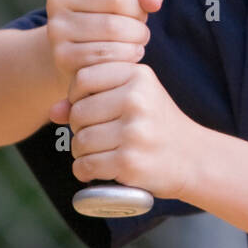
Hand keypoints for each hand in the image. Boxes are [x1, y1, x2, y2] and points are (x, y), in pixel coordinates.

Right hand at [45, 0, 165, 87]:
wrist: (80, 55)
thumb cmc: (110, 15)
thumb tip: (152, 1)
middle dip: (139, 11)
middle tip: (141, 21)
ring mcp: (57, 27)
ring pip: (113, 27)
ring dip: (138, 34)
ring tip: (139, 37)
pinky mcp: (63, 55)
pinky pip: (107, 53)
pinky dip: (128, 54)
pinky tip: (131, 52)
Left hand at [48, 62, 204, 201]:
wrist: (193, 157)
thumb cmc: (156, 124)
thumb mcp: (133, 99)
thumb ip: (94, 97)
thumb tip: (53, 112)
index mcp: (138, 76)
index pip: (83, 78)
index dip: (77, 95)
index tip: (89, 107)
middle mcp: (137, 100)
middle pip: (78, 112)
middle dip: (79, 127)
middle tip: (97, 134)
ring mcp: (134, 132)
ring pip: (80, 141)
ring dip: (81, 151)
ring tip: (99, 152)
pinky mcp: (129, 162)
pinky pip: (86, 166)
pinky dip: (84, 171)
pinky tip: (96, 169)